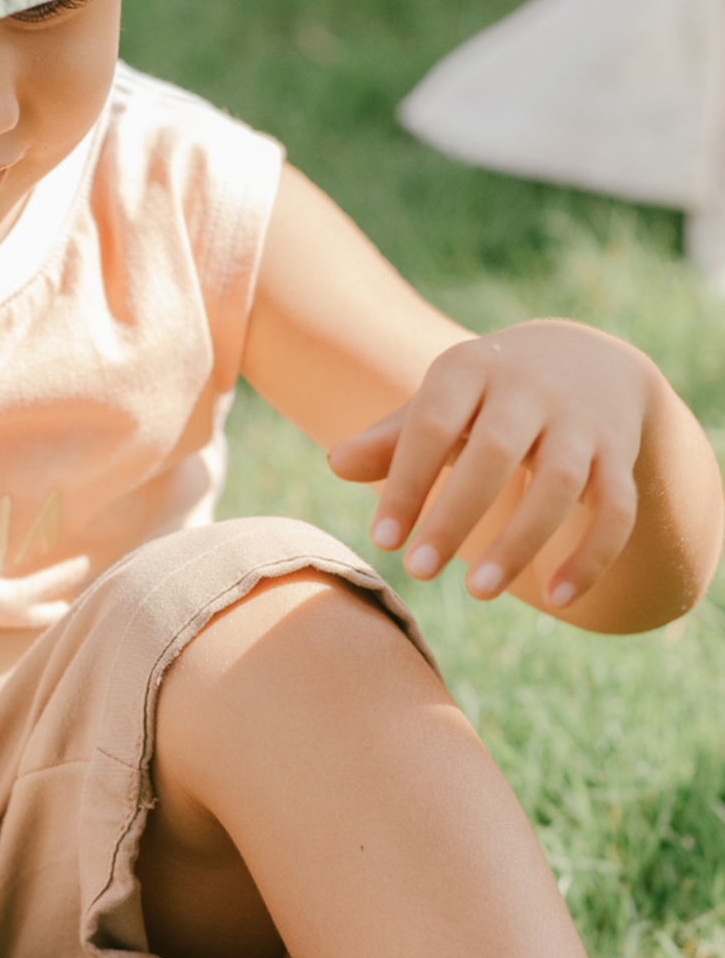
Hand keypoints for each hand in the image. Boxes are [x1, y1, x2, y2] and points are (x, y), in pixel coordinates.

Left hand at [327, 319, 653, 609]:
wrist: (584, 358)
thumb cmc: (483, 396)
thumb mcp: (437, 402)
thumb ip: (390, 438)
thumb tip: (336, 465)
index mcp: (471, 368)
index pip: (432, 424)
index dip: (406, 483)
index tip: (382, 541)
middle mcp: (531, 389)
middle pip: (494, 452)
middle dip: (454, 516)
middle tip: (417, 573)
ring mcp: (582, 421)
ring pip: (559, 483)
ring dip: (520, 542)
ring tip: (477, 593)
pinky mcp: (621, 455)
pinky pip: (617, 509)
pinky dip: (592, 556)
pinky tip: (558, 599)